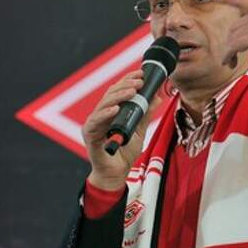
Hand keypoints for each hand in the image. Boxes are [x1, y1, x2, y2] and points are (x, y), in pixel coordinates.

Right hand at [82, 70, 160, 190]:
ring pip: (103, 105)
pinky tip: (116, 109)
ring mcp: (94, 125)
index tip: (142, 73)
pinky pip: (96, 122)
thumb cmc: (124, 152)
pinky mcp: (90, 136)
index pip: (118, 91)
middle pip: (110, 94)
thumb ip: (145, 114)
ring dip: (119, 96)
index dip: (128, 80)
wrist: (117, 174)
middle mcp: (100, 116)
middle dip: (126, 85)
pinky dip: (105, 114)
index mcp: (110, 112)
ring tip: (132, 91)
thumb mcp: (139, 130)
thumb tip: (158, 96)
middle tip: (140, 81)